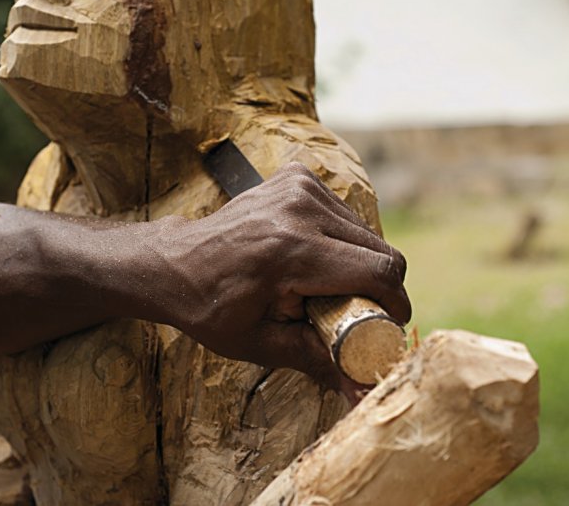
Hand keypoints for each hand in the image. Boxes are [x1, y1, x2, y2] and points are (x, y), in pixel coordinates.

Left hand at [150, 163, 410, 395]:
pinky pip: (343, 211)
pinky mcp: (296, 175)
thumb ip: (315, 360)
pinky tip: (310, 252)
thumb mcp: (258, 342)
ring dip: (358, 260)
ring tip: (320, 282)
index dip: (395, 302)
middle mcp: (298, 210)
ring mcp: (297, 186)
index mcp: (290, 251)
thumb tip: (359, 392)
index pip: (378, 270)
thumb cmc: (209, 307)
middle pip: (379, 250)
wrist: (173, 262)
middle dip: (377, 287)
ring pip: (364, 230)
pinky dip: (338, 236)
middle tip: (351, 311)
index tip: (390, 323)